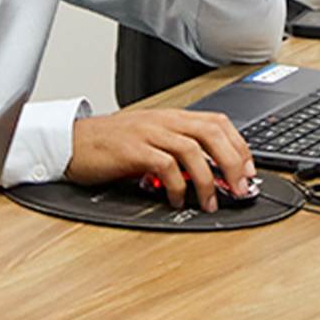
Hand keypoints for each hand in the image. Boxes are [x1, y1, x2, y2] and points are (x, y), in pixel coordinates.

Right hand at [65, 107, 254, 212]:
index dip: (239, 145)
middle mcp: (162, 121)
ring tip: (210, 202)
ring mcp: (147, 133)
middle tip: (240, 187)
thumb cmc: (107, 144)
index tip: (249, 169)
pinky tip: (176, 201)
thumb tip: (207, 172)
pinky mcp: (132, 150)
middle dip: (233, 161)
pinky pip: (165, 166)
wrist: (70, 142)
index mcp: (169, 117)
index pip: (216, 122)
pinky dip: (177, 186)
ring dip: (208, 179)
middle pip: (211, 132)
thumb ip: (175, 150)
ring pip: (192, 149)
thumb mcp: (148, 140)